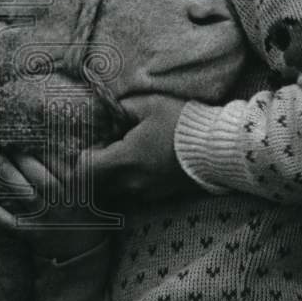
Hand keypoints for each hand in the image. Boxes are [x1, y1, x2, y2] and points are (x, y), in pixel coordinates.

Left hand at [0, 153, 113, 261]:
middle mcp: (63, 205)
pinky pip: (11, 223)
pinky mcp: (33, 234)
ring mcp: (47, 220)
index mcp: (80, 193)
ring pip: (26, 195)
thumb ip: (88, 172)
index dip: (45, 150)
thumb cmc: (88, 219)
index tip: (32, 137)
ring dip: (10, 175)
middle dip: (24, 159)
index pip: (61, 166)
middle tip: (10, 145)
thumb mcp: (96, 195)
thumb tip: (86, 144)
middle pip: (41, 178)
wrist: (85, 258)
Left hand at [76, 94, 199, 199]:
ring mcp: (146, 192)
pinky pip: (133, 190)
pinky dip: (131, 178)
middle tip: (108, 144)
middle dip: (96, 165)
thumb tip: (107, 111)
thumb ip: (121, 108)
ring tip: (128, 150)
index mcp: (125, 160)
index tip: (96, 141)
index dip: (84, 155)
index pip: (84, 170)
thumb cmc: (181, 124)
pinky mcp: (159, 195)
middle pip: (96, 182)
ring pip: (114, 188)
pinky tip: (145, 159)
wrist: (217, 149)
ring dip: (113, 172)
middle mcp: (131, 182)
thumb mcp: (148, 105)